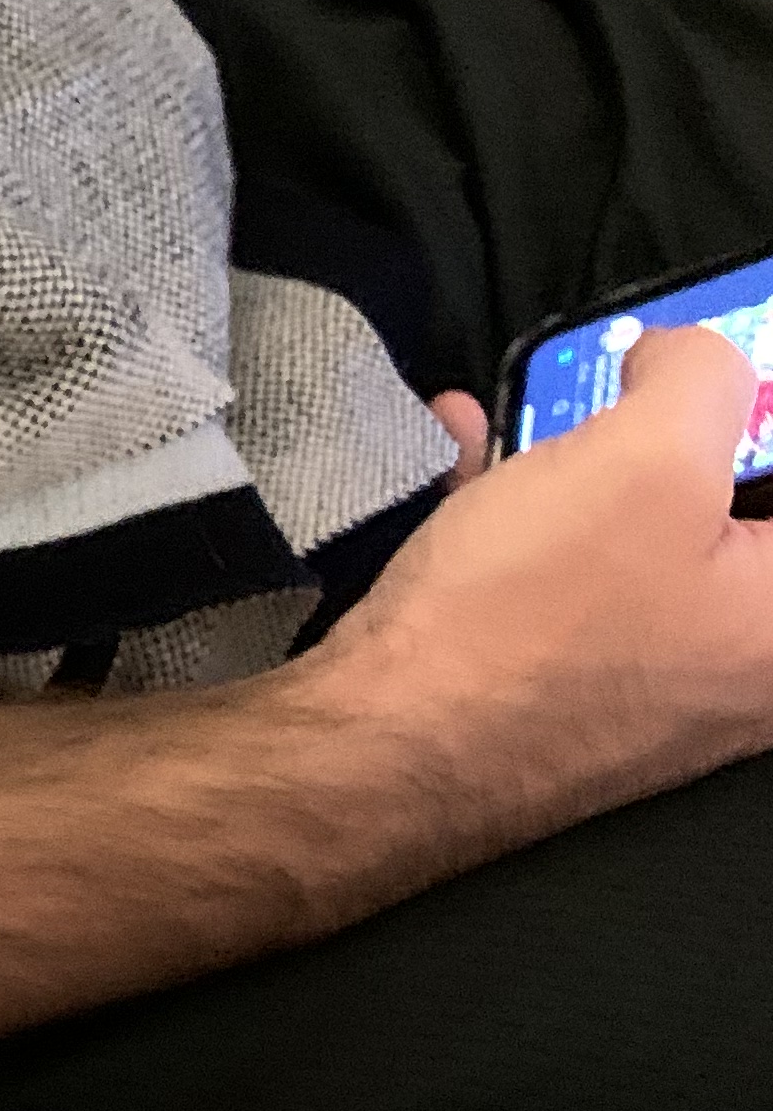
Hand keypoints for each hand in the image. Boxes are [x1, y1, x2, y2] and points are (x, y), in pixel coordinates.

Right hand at [312, 324, 772, 837]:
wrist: (376, 753)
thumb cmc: (530, 614)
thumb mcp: (646, 453)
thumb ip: (706, 375)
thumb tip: (693, 357)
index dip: (756, 420)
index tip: (700, 382)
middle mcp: (744, 674)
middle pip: (735, 515)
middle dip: (674, 435)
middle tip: (629, 387)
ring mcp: (653, 694)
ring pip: (646, 540)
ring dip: (587, 463)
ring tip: (527, 414)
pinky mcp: (566, 698)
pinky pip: (574, 581)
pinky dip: (530, 517)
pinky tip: (472, 461)